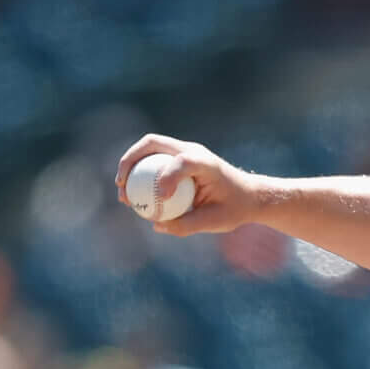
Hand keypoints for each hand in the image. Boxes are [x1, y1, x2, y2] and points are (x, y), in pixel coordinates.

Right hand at [113, 134, 255, 238]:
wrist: (248, 195)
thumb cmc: (235, 208)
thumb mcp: (215, 222)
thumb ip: (187, 224)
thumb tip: (156, 225)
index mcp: (206, 163)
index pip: (182, 161)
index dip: (168, 176)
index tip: (161, 198)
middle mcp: (192, 151)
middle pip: (152, 144)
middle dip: (131, 160)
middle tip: (121, 185)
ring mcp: (182, 152)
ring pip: (147, 150)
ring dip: (130, 166)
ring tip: (122, 192)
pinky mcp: (176, 159)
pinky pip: (152, 162)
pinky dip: (139, 175)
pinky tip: (132, 195)